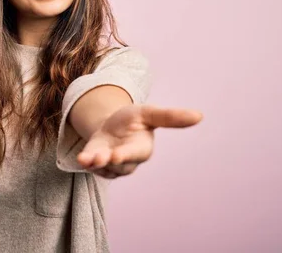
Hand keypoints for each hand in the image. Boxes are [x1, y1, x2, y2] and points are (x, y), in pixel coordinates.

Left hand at [77, 104, 202, 178]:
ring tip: (88, 158)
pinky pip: (91, 166)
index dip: (126, 155)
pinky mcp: (96, 162)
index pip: (135, 154)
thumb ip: (170, 117)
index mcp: (142, 149)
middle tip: (100, 158)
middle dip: (108, 162)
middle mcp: (128, 161)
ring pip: (104, 168)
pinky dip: (86, 162)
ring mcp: (111, 164)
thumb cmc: (134, 120)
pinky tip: (81, 158)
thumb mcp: (149, 113)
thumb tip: (200, 115)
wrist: (111, 123)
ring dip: (95, 163)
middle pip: (118, 165)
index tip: (116, 155)